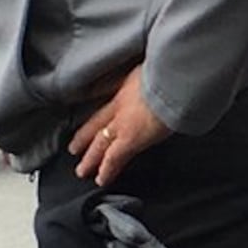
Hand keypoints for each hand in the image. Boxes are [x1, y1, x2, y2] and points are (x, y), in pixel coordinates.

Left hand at [69, 71, 171, 186]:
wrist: (173, 80)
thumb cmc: (170, 72)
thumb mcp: (153, 68)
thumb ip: (149, 76)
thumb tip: (156, 76)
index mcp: (126, 88)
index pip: (106, 104)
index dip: (96, 116)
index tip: (88, 124)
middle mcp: (119, 106)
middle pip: (96, 125)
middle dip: (84, 139)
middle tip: (74, 150)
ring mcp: (122, 124)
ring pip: (100, 143)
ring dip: (90, 158)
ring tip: (83, 170)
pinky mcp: (130, 139)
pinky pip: (113, 159)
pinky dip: (106, 170)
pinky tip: (101, 180)